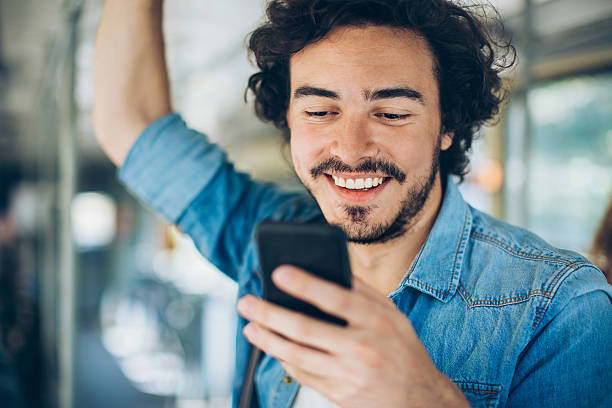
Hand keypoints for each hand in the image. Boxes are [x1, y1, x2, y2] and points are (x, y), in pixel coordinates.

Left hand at [237, 265, 468, 406]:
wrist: (420, 398)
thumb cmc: (402, 348)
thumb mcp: (392, 314)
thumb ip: (362, 291)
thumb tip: (330, 267)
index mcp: (377, 321)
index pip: (335, 297)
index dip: (305, 284)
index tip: (278, 272)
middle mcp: (363, 347)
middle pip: (305, 328)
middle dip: (269, 313)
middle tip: (246, 302)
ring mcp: (350, 374)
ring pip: (297, 355)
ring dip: (267, 339)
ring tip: (250, 326)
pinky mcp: (340, 394)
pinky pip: (303, 375)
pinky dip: (284, 359)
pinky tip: (272, 347)